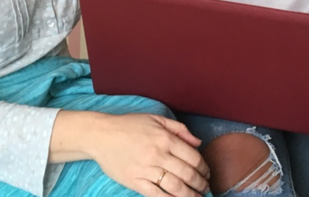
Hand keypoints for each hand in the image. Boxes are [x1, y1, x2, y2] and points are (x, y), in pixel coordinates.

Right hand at [88, 113, 210, 196]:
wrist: (101, 135)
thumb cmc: (128, 125)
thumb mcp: (155, 119)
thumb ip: (178, 128)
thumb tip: (197, 142)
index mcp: (164, 138)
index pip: (193, 156)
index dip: (204, 167)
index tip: (207, 173)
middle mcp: (158, 154)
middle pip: (187, 174)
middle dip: (200, 183)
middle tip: (205, 188)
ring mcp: (146, 169)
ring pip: (175, 187)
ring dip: (190, 195)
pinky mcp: (135, 181)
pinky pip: (157, 195)